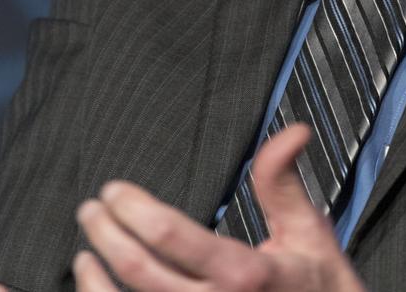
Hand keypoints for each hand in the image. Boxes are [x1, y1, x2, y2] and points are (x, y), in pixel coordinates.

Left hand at [75, 123, 366, 291]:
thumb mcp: (309, 231)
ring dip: (95, 279)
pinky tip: (97, 287)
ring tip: (86, 249)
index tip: (114, 190)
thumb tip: (292, 131)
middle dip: (106, 234)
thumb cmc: (319, 289)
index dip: (132, 209)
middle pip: (139, 271)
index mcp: (244, 273)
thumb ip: (284, 181)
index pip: (170, 236)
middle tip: (92, 209)